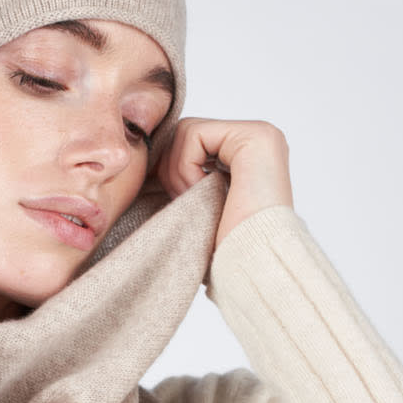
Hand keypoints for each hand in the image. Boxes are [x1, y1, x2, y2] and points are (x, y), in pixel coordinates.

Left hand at [147, 118, 293, 257]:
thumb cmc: (224, 254)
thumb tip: (143, 165)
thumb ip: (181, 179)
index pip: (190, 142)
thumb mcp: (196, 210)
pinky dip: (186, 168)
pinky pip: (194, 134)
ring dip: (178, 172)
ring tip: (197, 202)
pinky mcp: (255, 137)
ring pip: (185, 131)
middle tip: (185, 204)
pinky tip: (203, 194)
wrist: (249, 271)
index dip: (170, 171)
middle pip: (184, 133)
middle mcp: (255, 142)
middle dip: (171, 171)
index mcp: (246, 157)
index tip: (173, 202)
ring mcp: (259, 136)